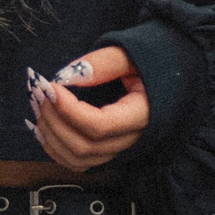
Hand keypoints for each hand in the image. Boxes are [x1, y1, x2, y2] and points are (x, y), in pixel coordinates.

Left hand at [30, 49, 151, 172]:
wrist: (176, 70)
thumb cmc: (157, 58)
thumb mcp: (133, 52)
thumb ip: (102, 63)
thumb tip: (66, 77)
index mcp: (144, 114)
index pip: (100, 125)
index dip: (69, 110)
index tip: (49, 87)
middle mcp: (133, 138)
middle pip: (85, 146)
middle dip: (54, 121)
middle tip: (38, 93)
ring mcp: (122, 147)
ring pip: (79, 159)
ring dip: (52, 137)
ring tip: (38, 108)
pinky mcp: (111, 148)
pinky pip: (79, 162)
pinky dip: (56, 149)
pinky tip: (42, 129)